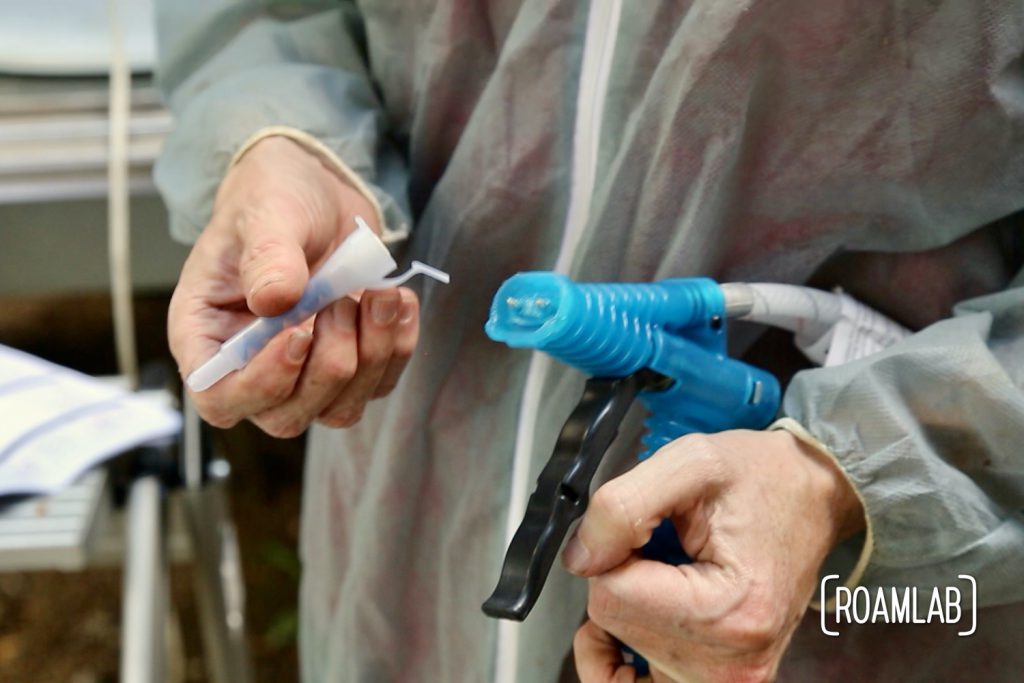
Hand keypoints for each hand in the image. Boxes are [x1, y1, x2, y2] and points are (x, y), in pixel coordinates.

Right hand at [168, 136, 418, 436]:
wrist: (317, 191)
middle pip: (285, 416)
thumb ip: (268, 256)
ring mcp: (302, 372)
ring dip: (371, 356)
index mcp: (206, 334)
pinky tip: (398, 300)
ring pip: (338, 409)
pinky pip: (379, 384)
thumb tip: (273, 301)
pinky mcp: (350, 366)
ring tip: (378, 294)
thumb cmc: (274, 198)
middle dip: (329, 365)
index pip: (219, 397)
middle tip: (341, 301)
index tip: (298, 334)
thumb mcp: (267, 213)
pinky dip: (398, 347)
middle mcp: (250, 365)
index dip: (262, 383)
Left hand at [564, 430, 863, 682]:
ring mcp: (730, 679)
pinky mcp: (724, 680)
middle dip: (625, 576)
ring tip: (667, 574)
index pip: (611, 594)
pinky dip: (622, 655)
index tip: (652, 526)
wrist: (811, 496)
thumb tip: (579, 559)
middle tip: (669, 547)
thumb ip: (622, 507)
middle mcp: (734, 663)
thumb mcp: (689, 462)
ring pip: (623, 648)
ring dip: (628, 607)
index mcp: (731, 610)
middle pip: (616, 623)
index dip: (616, 549)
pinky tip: (634, 620)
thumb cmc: (760, 478)